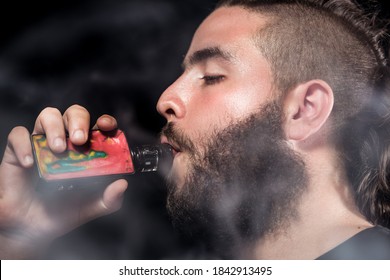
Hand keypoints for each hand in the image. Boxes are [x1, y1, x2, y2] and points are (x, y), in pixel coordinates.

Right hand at [0, 105, 127, 258]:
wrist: (32, 229)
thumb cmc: (63, 212)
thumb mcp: (92, 207)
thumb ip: (110, 199)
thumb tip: (122, 184)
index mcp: (86, 149)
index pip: (98, 126)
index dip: (105, 121)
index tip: (107, 126)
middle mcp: (66, 141)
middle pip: (74, 113)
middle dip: (79, 121)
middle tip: (79, 140)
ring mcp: (42, 144)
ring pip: (48, 115)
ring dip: (54, 127)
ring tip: (58, 149)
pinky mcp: (18, 151)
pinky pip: (18, 134)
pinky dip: (24, 144)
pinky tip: (30, 164)